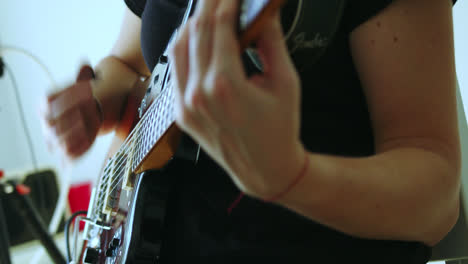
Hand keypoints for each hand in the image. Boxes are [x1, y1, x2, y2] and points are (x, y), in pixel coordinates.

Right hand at [41, 65, 101, 158]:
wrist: (85, 120)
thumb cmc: (82, 102)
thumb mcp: (83, 88)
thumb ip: (83, 77)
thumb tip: (85, 64)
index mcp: (45, 105)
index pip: (50, 100)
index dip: (70, 94)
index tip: (90, 89)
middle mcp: (46, 124)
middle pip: (51, 121)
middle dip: (72, 114)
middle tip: (92, 106)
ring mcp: (53, 139)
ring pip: (59, 138)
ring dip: (77, 129)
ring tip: (94, 120)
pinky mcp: (65, 152)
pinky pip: (69, 152)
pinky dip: (80, 146)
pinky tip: (92, 136)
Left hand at [170, 0, 304, 197]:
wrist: (266, 167)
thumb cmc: (279, 129)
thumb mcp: (285, 82)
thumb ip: (271, 41)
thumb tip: (263, 13)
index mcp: (225, 85)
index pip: (218, 26)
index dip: (225, 1)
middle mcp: (198, 94)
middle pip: (196, 31)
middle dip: (209, 5)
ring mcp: (185, 105)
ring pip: (179, 47)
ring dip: (193, 23)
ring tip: (209, 10)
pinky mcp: (181, 113)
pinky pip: (176, 70)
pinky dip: (186, 48)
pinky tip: (199, 38)